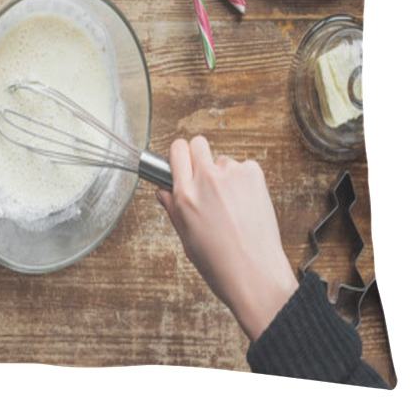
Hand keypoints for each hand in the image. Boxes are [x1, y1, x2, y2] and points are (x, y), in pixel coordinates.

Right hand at [156, 136, 298, 341]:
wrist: (256, 276)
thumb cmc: (221, 264)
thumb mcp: (186, 238)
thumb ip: (173, 209)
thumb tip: (163, 191)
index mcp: (185, 195)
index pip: (176, 149)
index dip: (179, 155)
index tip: (181, 163)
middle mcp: (207, 180)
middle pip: (198, 143)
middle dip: (198, 156)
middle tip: (205, 177)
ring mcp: (232, 175)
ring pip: (223, 159)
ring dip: (224, 174)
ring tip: (231, 204)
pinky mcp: (254, 176)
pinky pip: (245, 167)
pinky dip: (244, 180)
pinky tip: (245, 203)